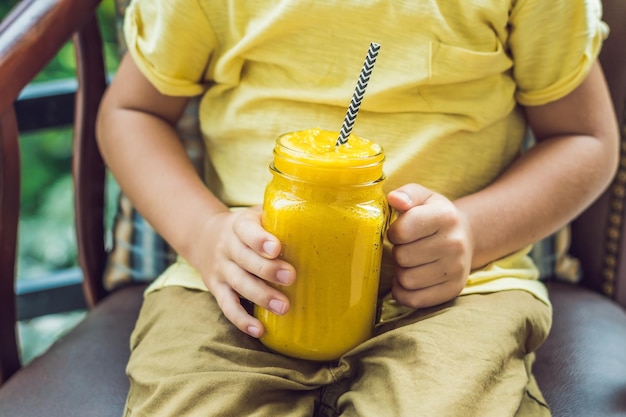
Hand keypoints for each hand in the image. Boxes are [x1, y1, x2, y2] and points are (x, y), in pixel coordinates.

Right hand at [195, 207, 294, 337]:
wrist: (204, 238)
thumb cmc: (248, 228)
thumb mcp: (258, 215)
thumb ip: (281, 218)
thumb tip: (324, 225)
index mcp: (240, 225)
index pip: (247, 230)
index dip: (260, 240)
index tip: (276, 248)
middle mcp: (227, 246)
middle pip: (245, 258)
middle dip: (267, 270)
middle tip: (291, 278)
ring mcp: (221, 269)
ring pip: (238, 283)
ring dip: (261, 296)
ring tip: (283, 308)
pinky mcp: (216, 289)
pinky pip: (227, 306)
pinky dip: (241, 319)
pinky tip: (259, 330)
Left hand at [386, 184, 472, 307]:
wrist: (466, 237)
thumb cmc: (435, 215)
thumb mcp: (424, 197)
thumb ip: (407, 193)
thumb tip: (394, 199)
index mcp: (446, 216)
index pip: (402, 231)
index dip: (393, 232)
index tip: (399, 231)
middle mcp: (455, 243)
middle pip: (402, 257)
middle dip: (398, 252)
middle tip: (406, 247)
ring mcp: (457, 269)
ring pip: (406, 280)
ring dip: (401, 272)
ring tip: (410, 262)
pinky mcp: (453, 290)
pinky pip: (414, 299)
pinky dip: (404, 292)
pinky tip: (408, 280)